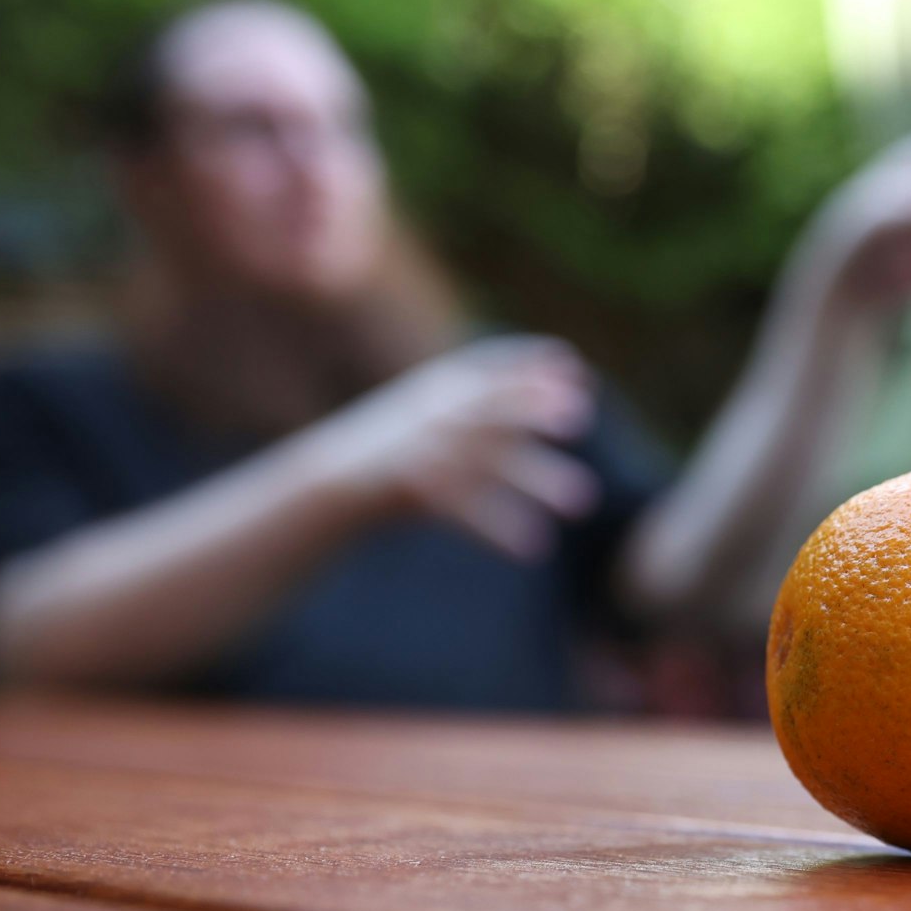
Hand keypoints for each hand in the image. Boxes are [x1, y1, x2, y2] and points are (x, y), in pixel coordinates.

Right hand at [302, 336, 599, 559]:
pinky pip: (466, 510)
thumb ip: (479, 399)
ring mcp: (423, 448)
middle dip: (535, 409)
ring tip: (583, 501)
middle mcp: (433, 412)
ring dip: (539, 479)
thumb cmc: (390, 445)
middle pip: (492, 408)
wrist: (328, 480)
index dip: (531, 364)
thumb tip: (544, 385)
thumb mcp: (431, 406)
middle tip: (580, 418)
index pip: (491, 366)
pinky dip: (501, 528)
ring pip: (491, 462)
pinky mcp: (412, 489)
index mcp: (439, 387)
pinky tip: (534, 547)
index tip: (574, 368)